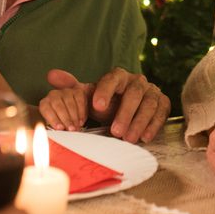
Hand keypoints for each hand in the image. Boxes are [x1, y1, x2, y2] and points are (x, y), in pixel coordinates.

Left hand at [40, 70, 92, 130]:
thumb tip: (59, 132)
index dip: (53, 119)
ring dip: (74, 117)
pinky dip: (81, 112)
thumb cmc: (59, 117)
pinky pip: (80, 100)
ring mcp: (66, 91)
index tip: (60, 128)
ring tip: (77, 127)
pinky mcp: (77, 91)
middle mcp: (53, 95)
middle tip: (71, 129)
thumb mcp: (53, 122)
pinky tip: (81, 120)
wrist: (67, 106)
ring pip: (70, 104)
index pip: (46, 110)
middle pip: (59, 106)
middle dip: (66, 119)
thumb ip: (55, 126)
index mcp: (44, 103)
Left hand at [44, 68, 169, 142]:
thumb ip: (72, 87)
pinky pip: (162, 112)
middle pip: (134, 92)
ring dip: (139, 122)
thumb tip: (51, 75)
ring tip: (129, 139)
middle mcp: (138, 81)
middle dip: (125, 112)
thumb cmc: (107, 103)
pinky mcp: (163, 103)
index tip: (96, 107)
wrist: (129, 108)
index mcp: (119, 77)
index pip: (113, 79)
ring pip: (149, 103)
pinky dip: (154, 125)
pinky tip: (145, 137)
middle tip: (115, 132)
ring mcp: (152, 92)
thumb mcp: (89, 96)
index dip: (105, 91)